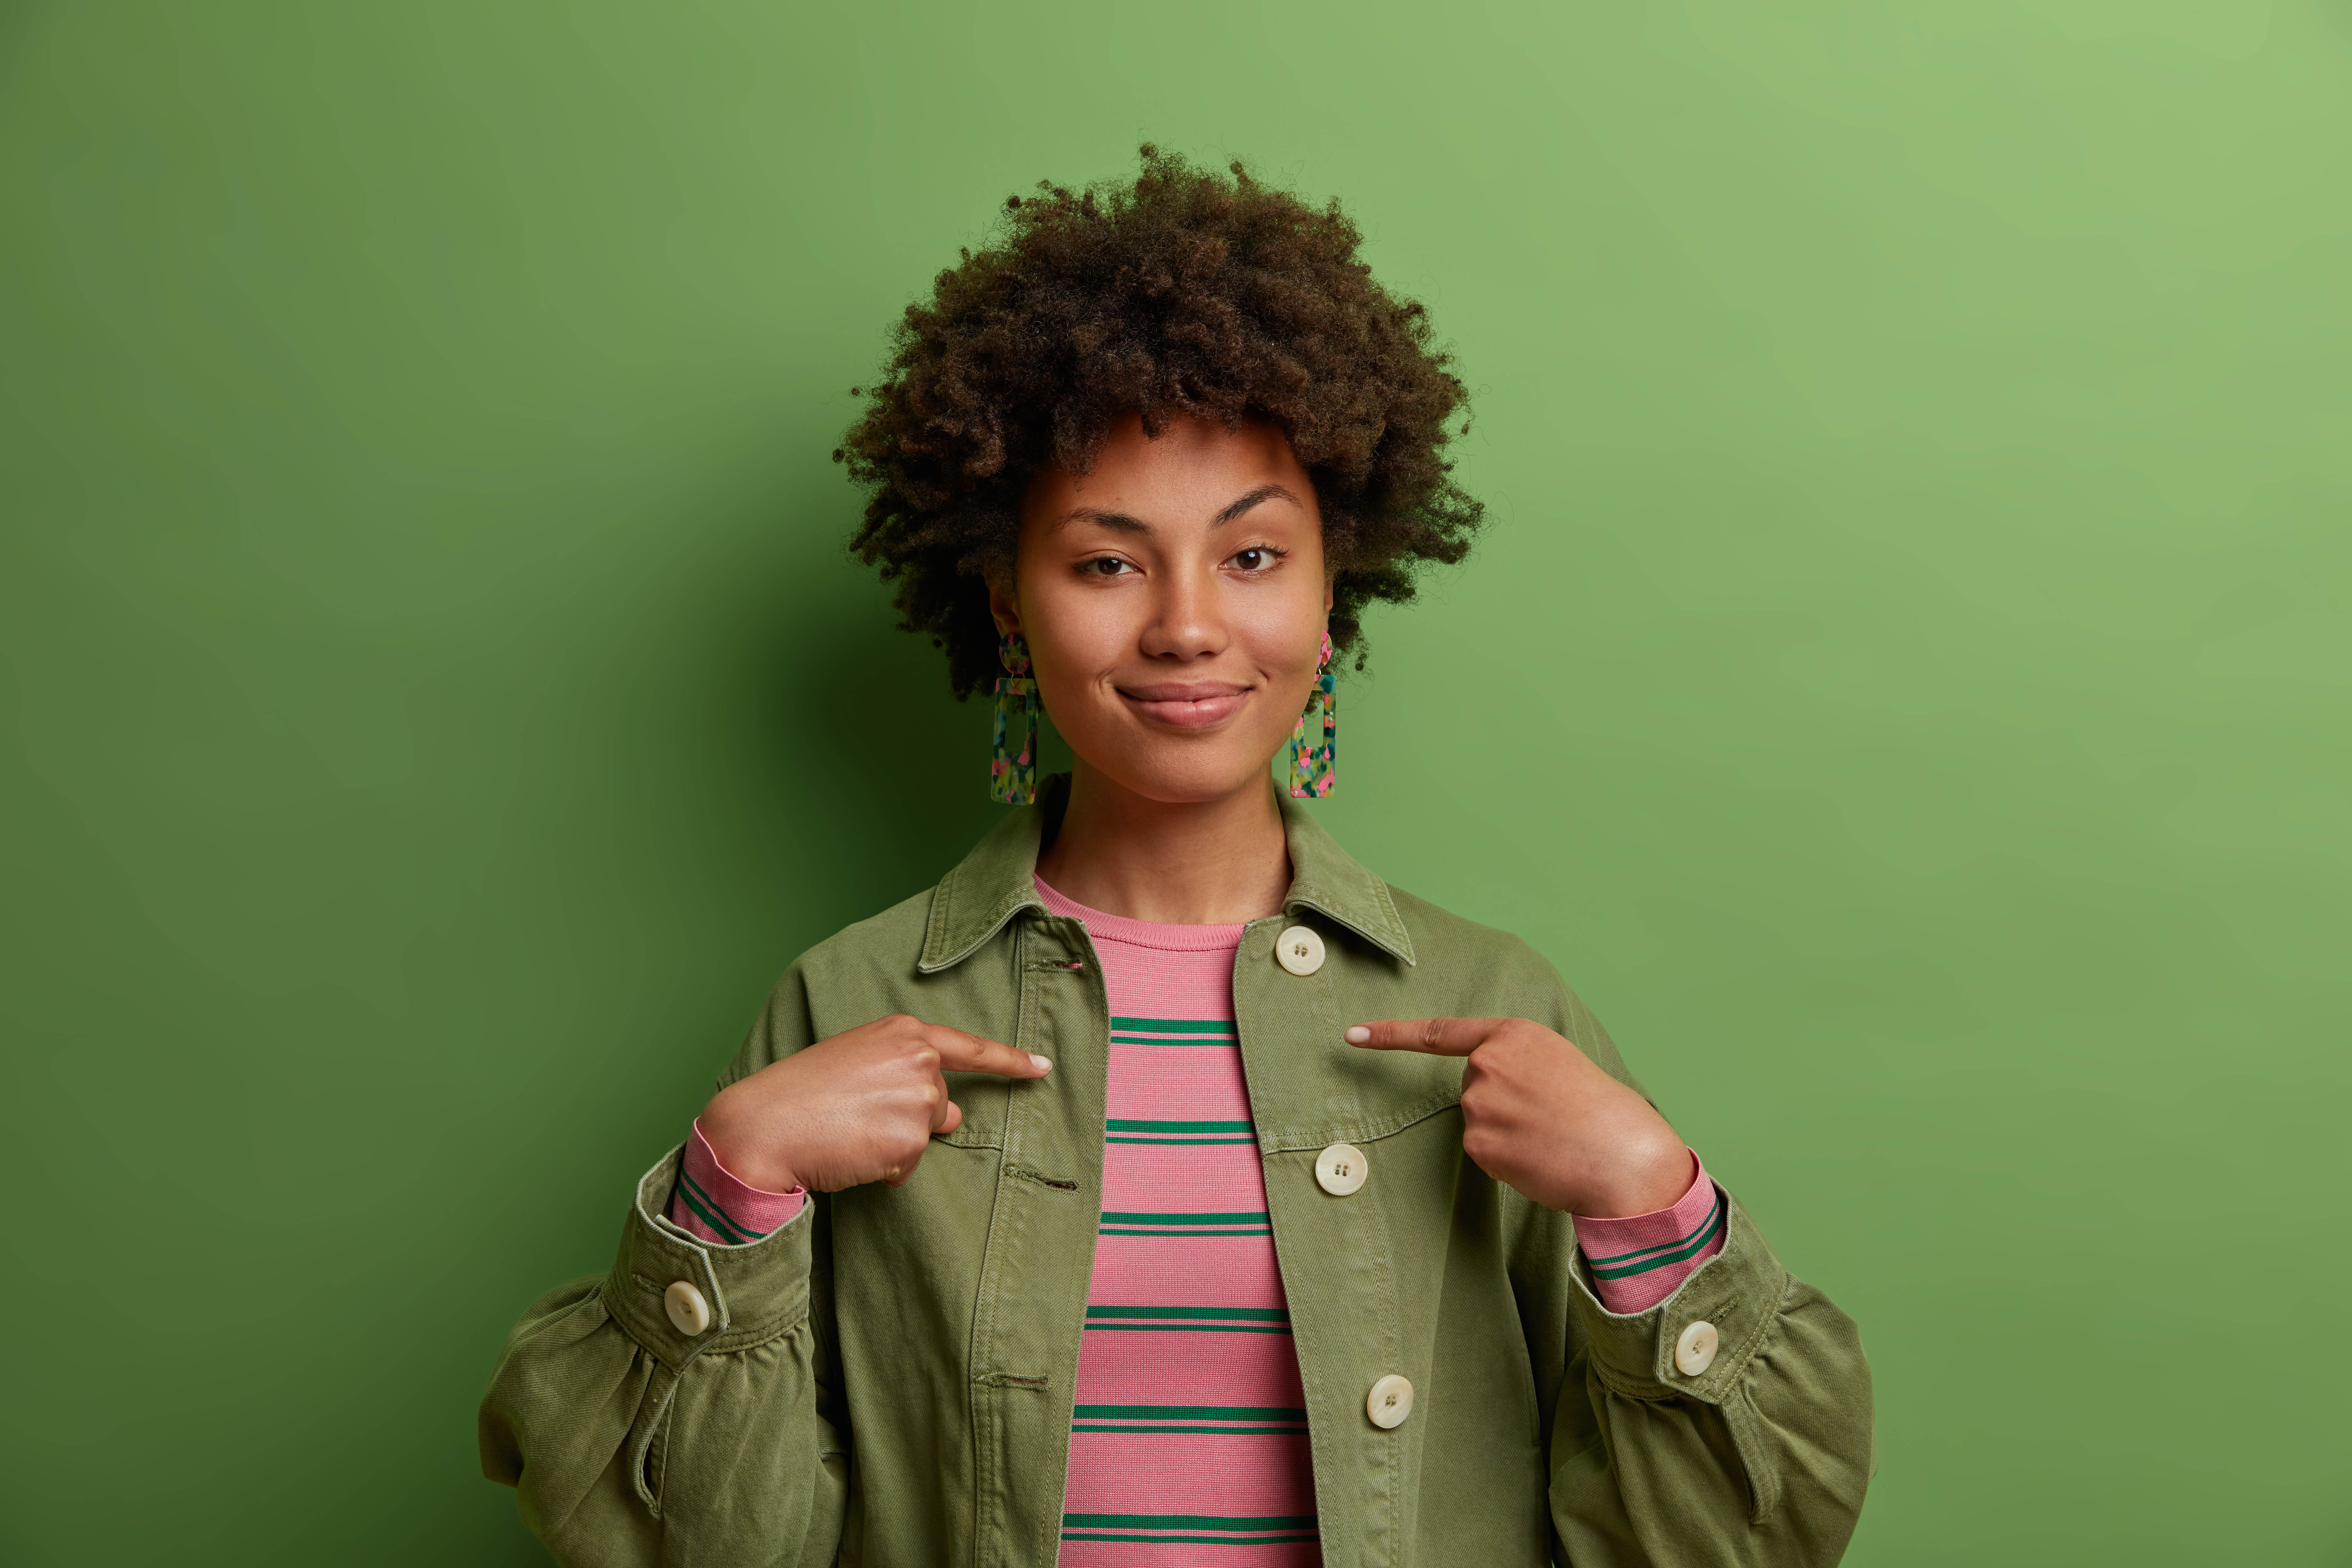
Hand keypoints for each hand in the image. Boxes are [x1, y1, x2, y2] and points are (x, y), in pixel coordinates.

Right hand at [700, 1014, 1050, 1193]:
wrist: (762, 1126)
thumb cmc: (801, 1093)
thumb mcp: (857, 1065)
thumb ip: (907, 1077)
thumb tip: (956, 1115)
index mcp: (903, 1033)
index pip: (969, 1048)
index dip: (1010, 1060)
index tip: (1042, 1067)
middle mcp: (919, 1061)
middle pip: (940, 1101)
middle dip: (910, 1116)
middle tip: (857, 1115)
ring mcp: (918, 1101)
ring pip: (926, 1135)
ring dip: (895, 1143)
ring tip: (850, 1132)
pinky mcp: (910, 1141)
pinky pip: (909, 1165)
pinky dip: (885, 1167)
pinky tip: (852, 1152)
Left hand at [1346, 1017, 1690, 1216]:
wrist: (1624, 1157)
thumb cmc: (1604, 1112)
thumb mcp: (1561, 1065)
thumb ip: (1518, 1065)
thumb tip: (1488, 1089)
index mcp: (1513, 1035)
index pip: (1439, 1033)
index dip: (1390, 1035)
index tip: (1353, 1034)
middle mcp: (1487, 1064)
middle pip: (1473, 1087)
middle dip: (1502, 1104)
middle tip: (1549, 1116)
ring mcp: (1478, 1104)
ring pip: (1479, 1121)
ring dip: (1507, 1133)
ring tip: (1551, 1137)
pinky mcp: (1478, 1143)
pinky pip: (1484, 1151)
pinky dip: (1507, 1158)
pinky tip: (1539, 1158)